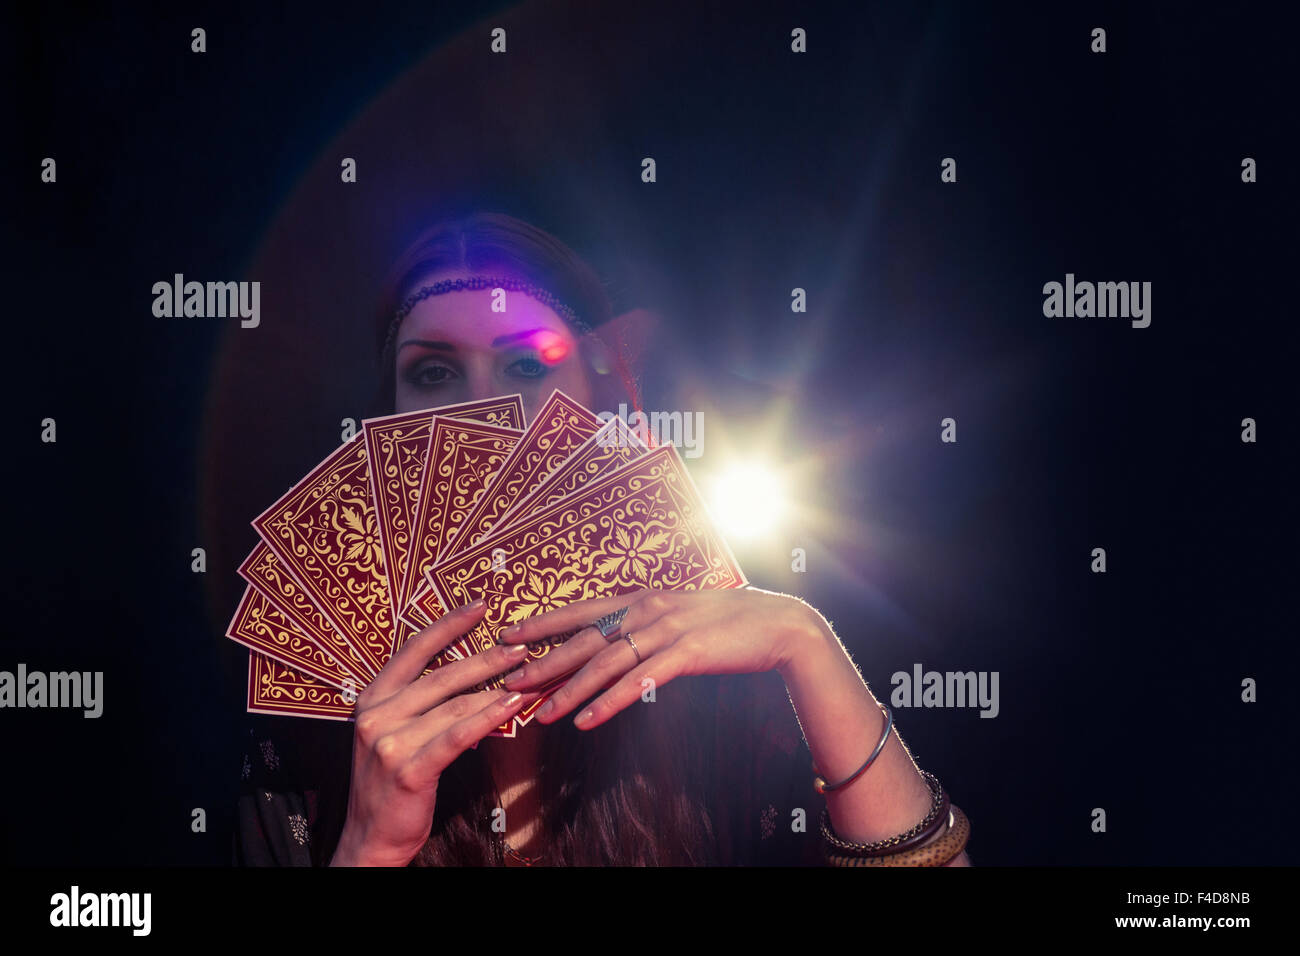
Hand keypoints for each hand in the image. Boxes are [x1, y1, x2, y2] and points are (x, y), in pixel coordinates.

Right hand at [330, 600, 540, 866]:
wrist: (370, 838)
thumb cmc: (391, 784)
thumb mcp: (396, 734)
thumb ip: (422, 705)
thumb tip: (472, 677)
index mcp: (372, 699)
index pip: (413, 649)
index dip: (448, 625)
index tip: (480, 606)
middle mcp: (376, 715)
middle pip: (442, 675)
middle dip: (486, 659)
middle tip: (521, 648)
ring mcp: (389, 743)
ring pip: (454, 705)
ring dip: (495, 689)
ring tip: (526, 676)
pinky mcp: (409, 769)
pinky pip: (456, 736)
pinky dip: (487, 718)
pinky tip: (510, 706)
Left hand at [498, 586, 821, 729]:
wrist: (779, 624)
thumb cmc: (728, 623)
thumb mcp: (679, 615)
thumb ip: (646, 624)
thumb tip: (615, 640)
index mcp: (642, 597)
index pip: (581, 611)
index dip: (543, 624)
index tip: (509, 636)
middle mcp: (648, 609)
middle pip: (585, 640)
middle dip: (544, 662)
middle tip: (509, 681)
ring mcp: (666, 630)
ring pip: (606, 664)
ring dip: (569, 691)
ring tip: (540, 714)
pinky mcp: (686, 653)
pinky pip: (640, 682)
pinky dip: (610, 702)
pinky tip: (588, 720)